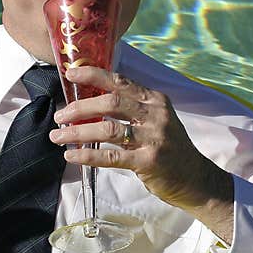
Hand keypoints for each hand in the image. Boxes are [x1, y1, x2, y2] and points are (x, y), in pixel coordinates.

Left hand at [49, 67, 234, 242]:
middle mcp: (155, 115)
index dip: (94, 75)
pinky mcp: (148, 161)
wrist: (195, 179)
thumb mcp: (157, 120)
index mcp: (155, 100)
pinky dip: (87, 156)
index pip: (121, 82)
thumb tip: (92, 102)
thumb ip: (132, 108)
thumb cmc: (169, 148)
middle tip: (60, 115)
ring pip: (107, 130)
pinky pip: (110, 156)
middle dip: (80, 108)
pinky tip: (71, 155)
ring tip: (58, 136)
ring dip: (77, 132)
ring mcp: (153, 138)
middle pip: (110, 103)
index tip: (71, 74)